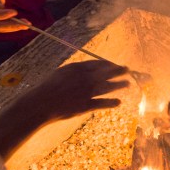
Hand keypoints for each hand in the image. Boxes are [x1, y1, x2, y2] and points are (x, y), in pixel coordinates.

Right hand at [0, 0, 25, 32]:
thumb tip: (0, 7)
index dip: (2, 14)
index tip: (15, 12)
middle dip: (12, 25)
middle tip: (25, 24)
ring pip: (2, 29)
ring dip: (15, 28)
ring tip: (27, 25)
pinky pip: (4, 30)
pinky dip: (14, 28)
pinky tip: (23, 26)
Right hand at [0, 60, 129, 158]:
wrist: (41, 103)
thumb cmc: (48, 88)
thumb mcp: (60, 73)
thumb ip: (74, 71)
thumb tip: (84, 68)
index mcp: (77, 68)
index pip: (98, 64)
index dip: (108, 65)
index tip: (115, 65)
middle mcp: (85, 78)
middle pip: (106, 73)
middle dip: (118, 71)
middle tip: (128, 70)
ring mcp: (86, 92)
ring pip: (107, 87)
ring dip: (119, 85)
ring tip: (128, 84)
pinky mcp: (86, 105)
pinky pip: (102, 103)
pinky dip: (111, 103)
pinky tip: (119, 103)